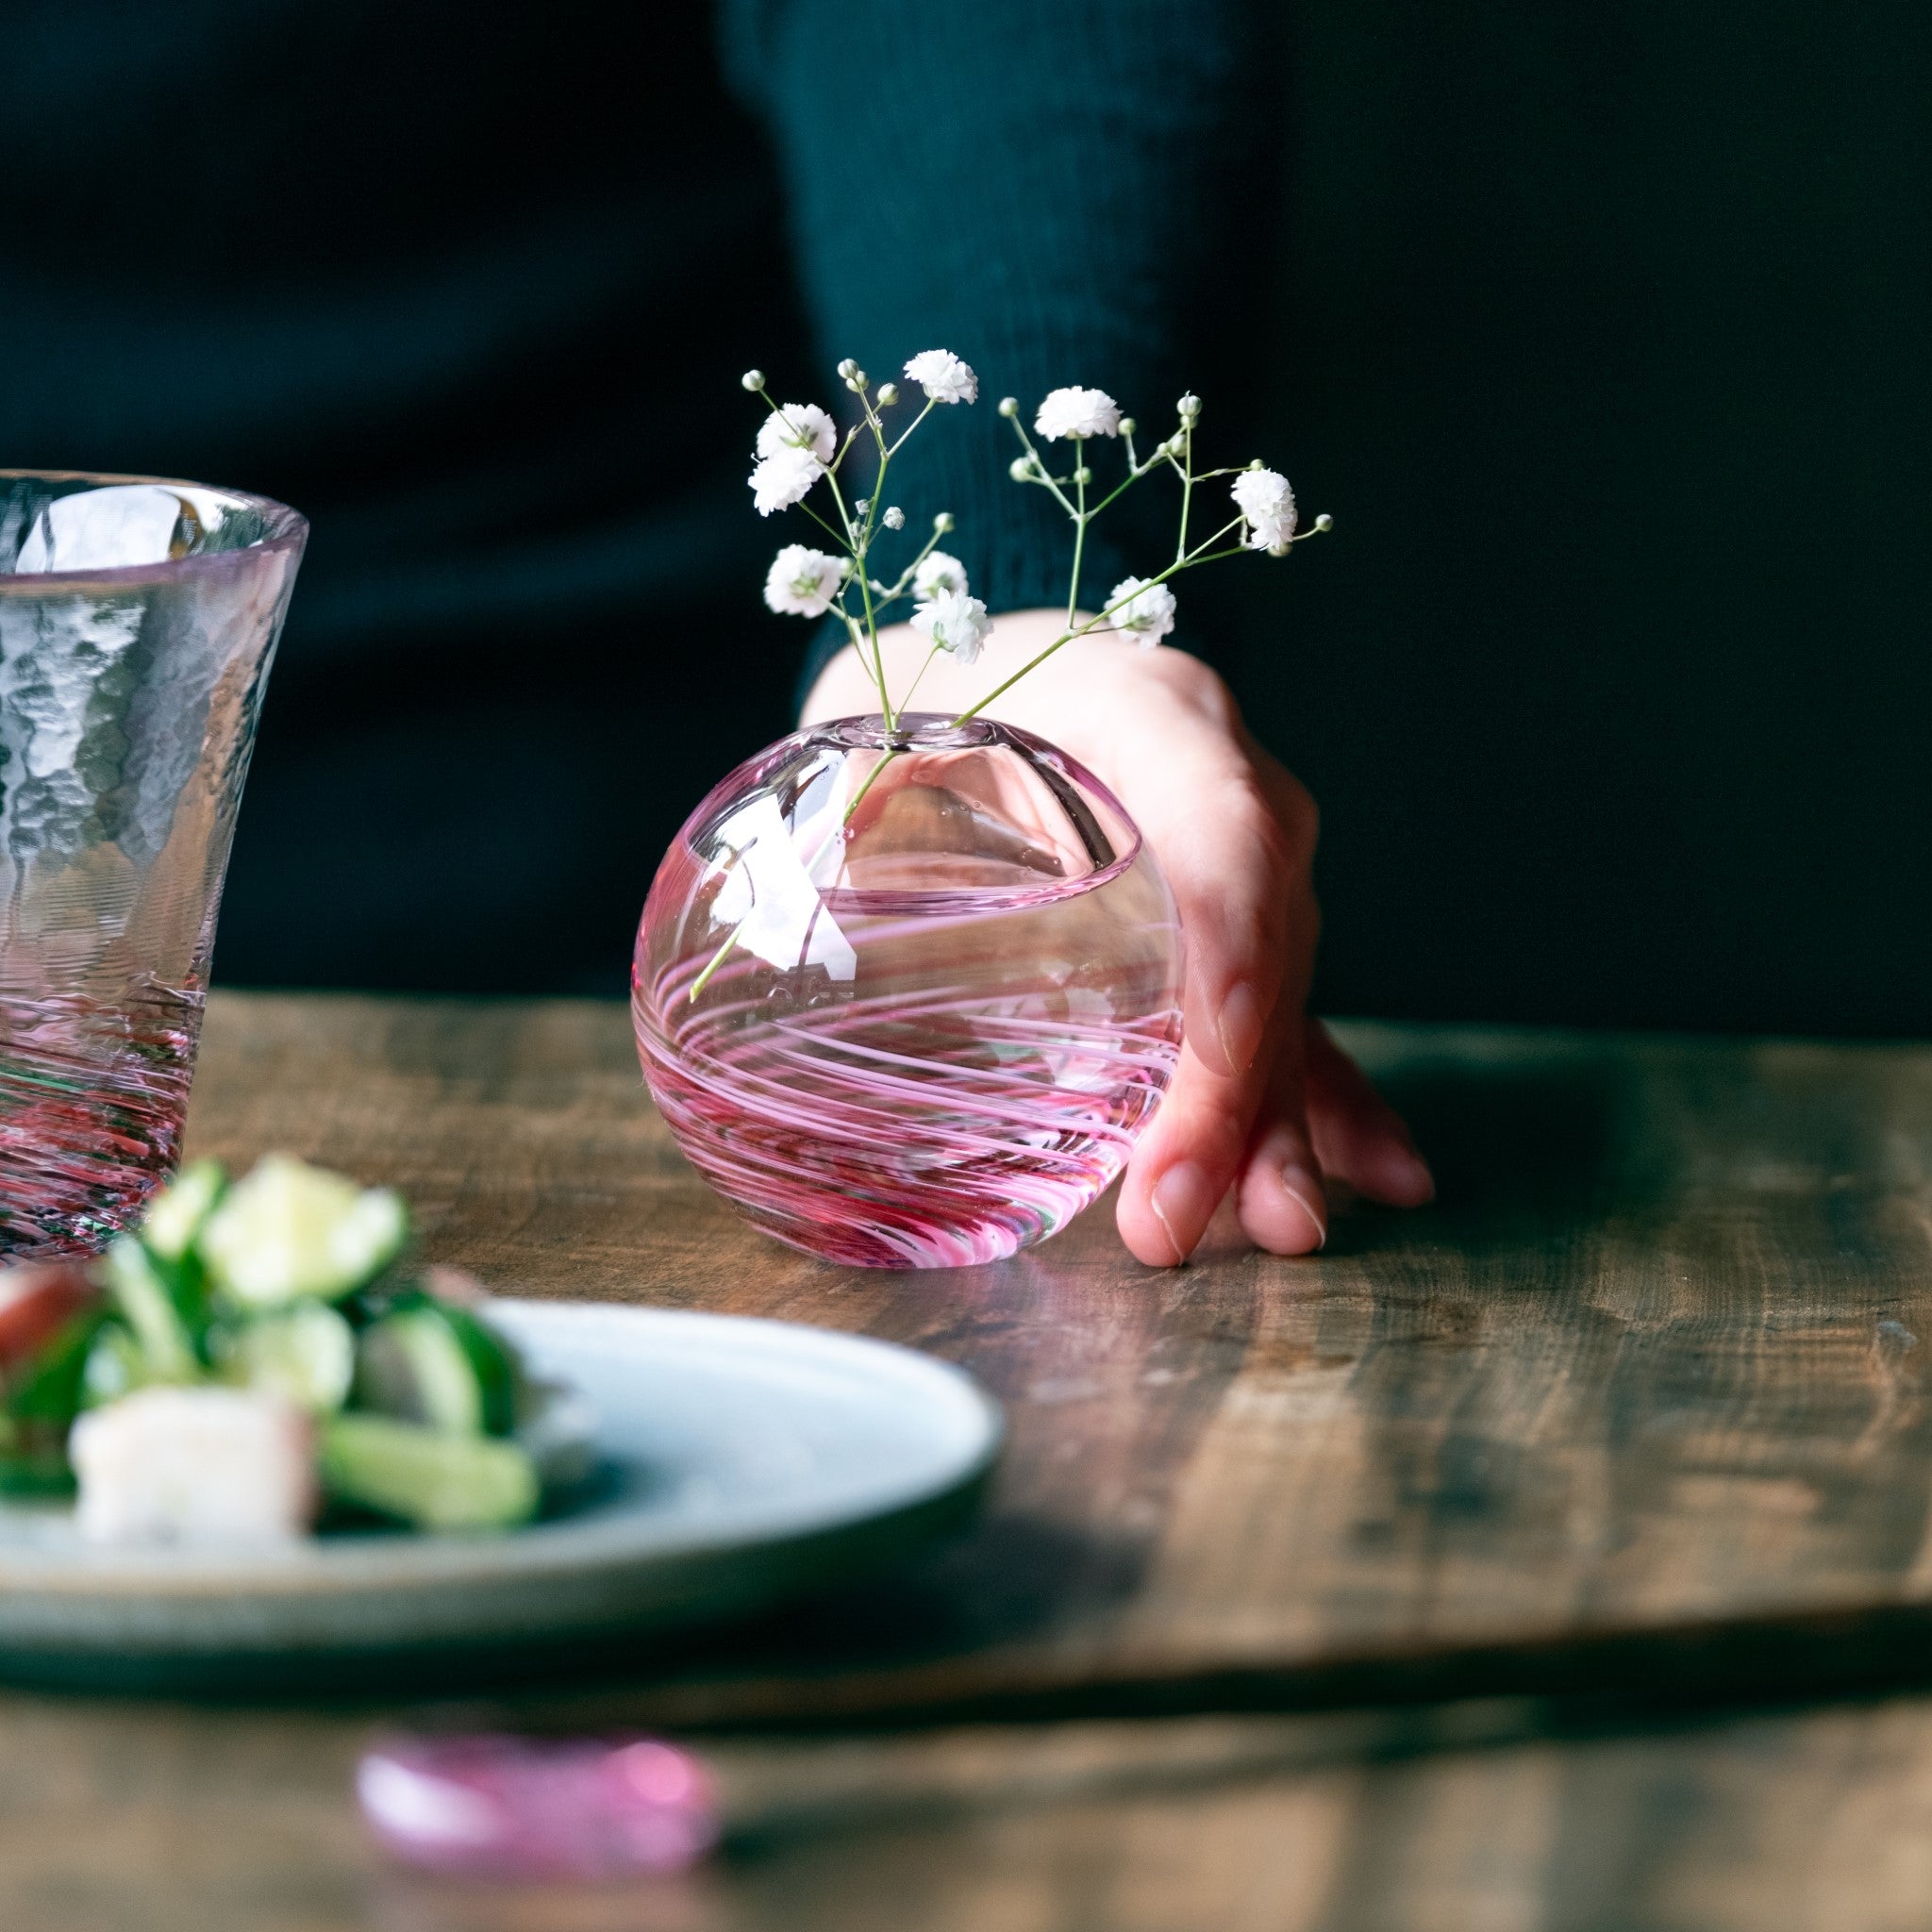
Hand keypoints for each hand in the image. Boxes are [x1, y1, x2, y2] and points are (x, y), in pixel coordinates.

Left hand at [802, 610, 1433, 1262]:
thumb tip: (792, 947)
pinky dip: (1320, 1099)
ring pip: (1282, 994)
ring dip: (1275, 1122)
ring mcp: (1243, 857)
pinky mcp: (1230, 922)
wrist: (986, 654)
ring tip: (1277, 1228)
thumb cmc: (928, 689)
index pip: (1227, 831)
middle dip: (1231, 1094)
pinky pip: (1289, 1012)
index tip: (1202, 1081)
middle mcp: (1225, 780)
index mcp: (1149, 709)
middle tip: (1175, 1216)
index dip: (1231, 959)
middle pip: (1262, 941)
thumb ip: (858, 818)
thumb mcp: (881, 724)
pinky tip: (1375, 1176)